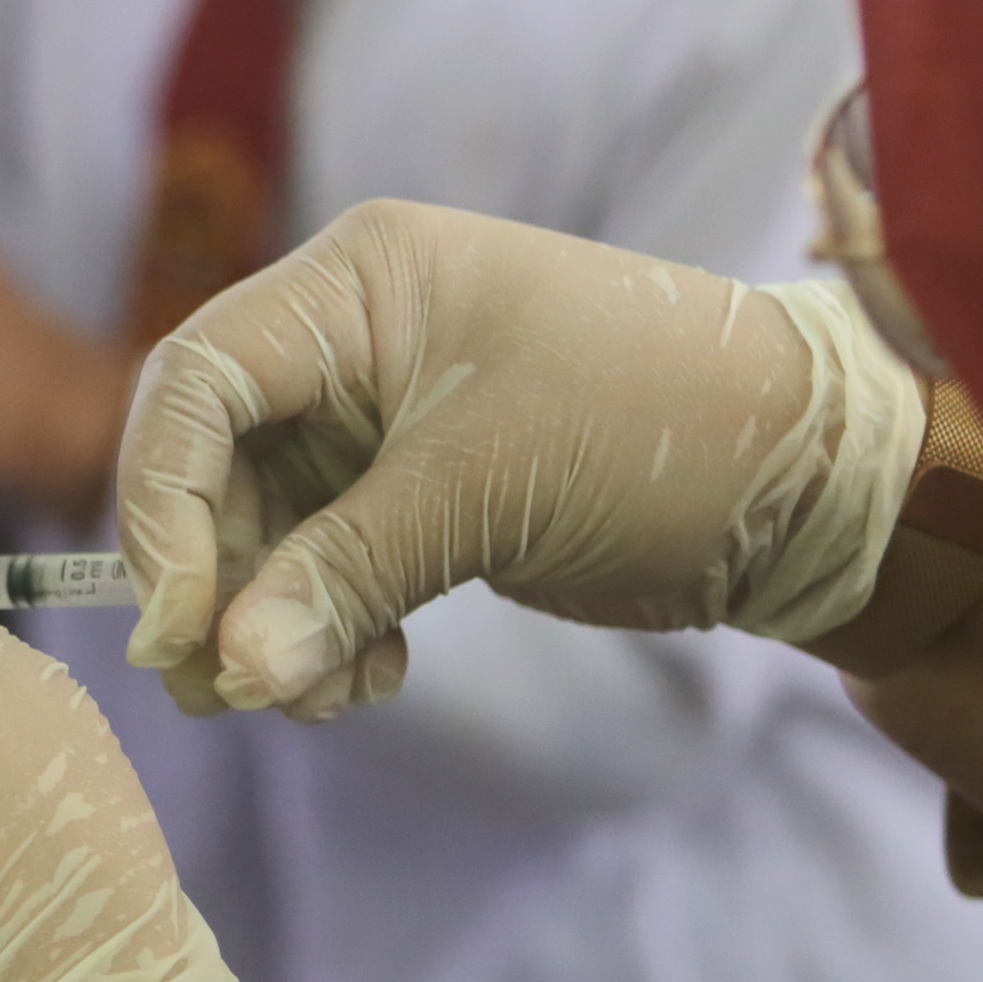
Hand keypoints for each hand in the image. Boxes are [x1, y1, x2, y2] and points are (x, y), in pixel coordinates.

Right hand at [115, 200, 924, 718]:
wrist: (818, 481)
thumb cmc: (660, 430)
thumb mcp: (488, 492)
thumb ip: (343, 575)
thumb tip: (229, 672)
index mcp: (359, 281)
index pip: (197, 378)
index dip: (164, 501)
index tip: (180, 626)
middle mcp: (354, 334)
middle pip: (215, 459)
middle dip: (217, 580)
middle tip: (232, 692)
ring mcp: (386, 413)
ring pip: (266, 525)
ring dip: (275, 622)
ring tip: (324, 700)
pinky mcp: (421, 487)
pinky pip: (327, 561)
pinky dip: (328, 627)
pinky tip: (373, 678)